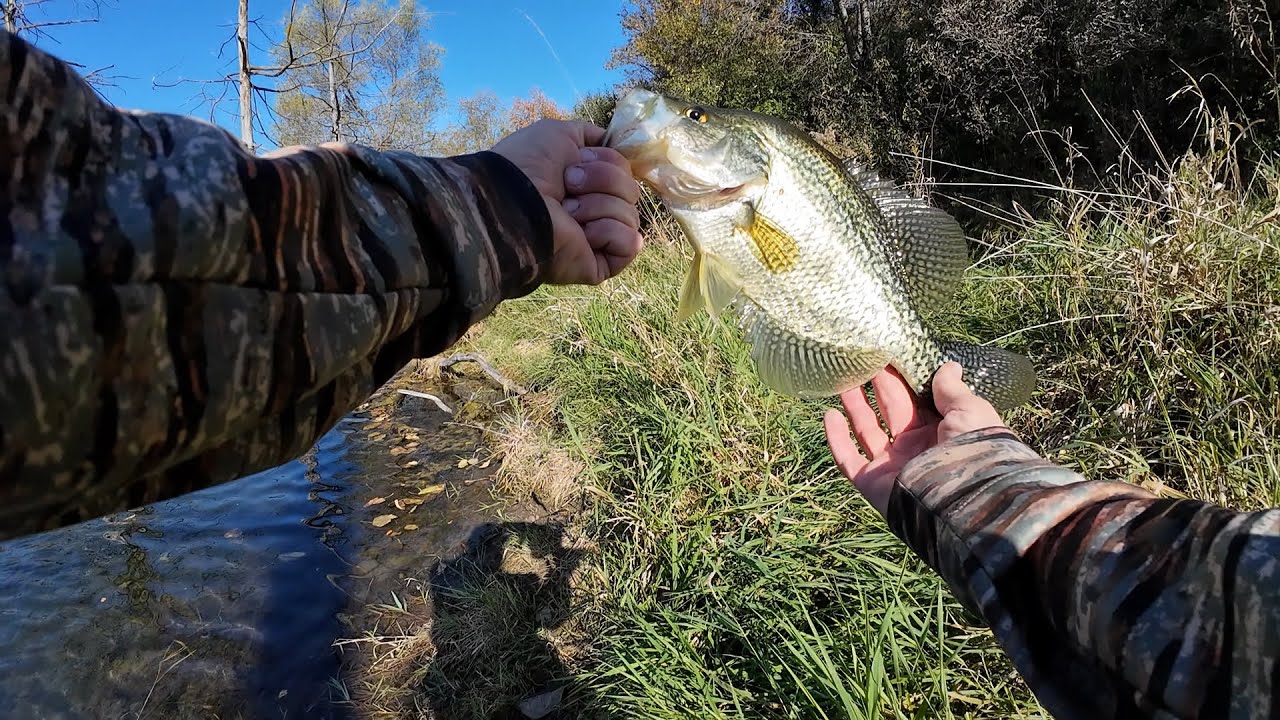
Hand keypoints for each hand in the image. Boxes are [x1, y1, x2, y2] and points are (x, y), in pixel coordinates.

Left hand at [492, 119, 642, 285]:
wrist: (512, 202)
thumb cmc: (527, 166)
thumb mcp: (557, 134)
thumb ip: (587, 135)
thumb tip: (609, 140)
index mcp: (585, 185)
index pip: (624, 170)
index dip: (608, 160)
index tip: (581, 159)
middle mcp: (593, 211)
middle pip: (631, 190)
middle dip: (603, 180)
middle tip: (568, 186)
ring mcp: (597, 239)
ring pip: (631, 214)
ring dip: (599, 205)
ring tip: (567, 211)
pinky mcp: (601, 264)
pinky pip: (631, 243)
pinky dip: (609, 231)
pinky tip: (583, 233)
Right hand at [822, 362, 1006, 515]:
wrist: (964, 500)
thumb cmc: (974, 450)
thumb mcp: (970, 412)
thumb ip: (953, 390)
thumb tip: (949, 365)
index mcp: (941, 432)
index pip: (916, 400)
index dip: (902, 379)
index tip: (888, 355)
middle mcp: (915, 448)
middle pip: (889, 411)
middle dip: (876, 385)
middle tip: (862, 357)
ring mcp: (892, 465)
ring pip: (866, 430)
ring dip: (854, 405)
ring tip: (842, 378)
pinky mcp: (872, 482)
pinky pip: (848, 459)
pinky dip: (836, 439)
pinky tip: (829, 415)